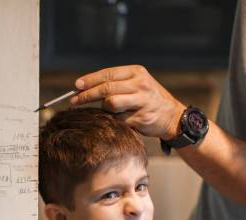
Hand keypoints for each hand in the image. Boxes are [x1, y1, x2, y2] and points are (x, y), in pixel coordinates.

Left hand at [70, 65, 186, 140]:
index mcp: (136, 72)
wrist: (172, 116)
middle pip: (106, 89)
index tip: (76, 86)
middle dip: (87, 95)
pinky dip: (115, 121)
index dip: (90, 80)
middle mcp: (140, 84)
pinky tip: (122, 120)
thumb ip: (115, 84)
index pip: (107, 74)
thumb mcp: (135, 84)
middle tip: (74, 101)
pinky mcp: (142, 117)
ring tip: (111, 111)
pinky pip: (118, 120)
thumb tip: (84, 88)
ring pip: (111, 104)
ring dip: (105, 109)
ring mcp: (142, 101)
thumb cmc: (147, 99)